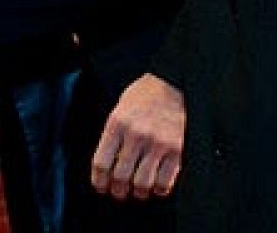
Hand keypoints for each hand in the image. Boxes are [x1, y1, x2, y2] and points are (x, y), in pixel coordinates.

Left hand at [91, 73, 184, 200]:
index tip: (100, 187)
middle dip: (117, 190)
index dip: (99, 181)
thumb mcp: (120, 109)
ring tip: (137, 191)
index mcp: (117, 123)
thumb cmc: (145, 96)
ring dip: (138, 192)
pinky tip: (156, 186)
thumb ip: (113, 135)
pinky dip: (159, 190)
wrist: (173, 84)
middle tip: (118, 193)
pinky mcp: (177, 151)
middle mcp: (136, 135)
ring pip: (142, 183)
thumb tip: (106, 166)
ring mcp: (157, 144)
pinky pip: (165, 182)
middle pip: (120, 177)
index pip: (101, 162)